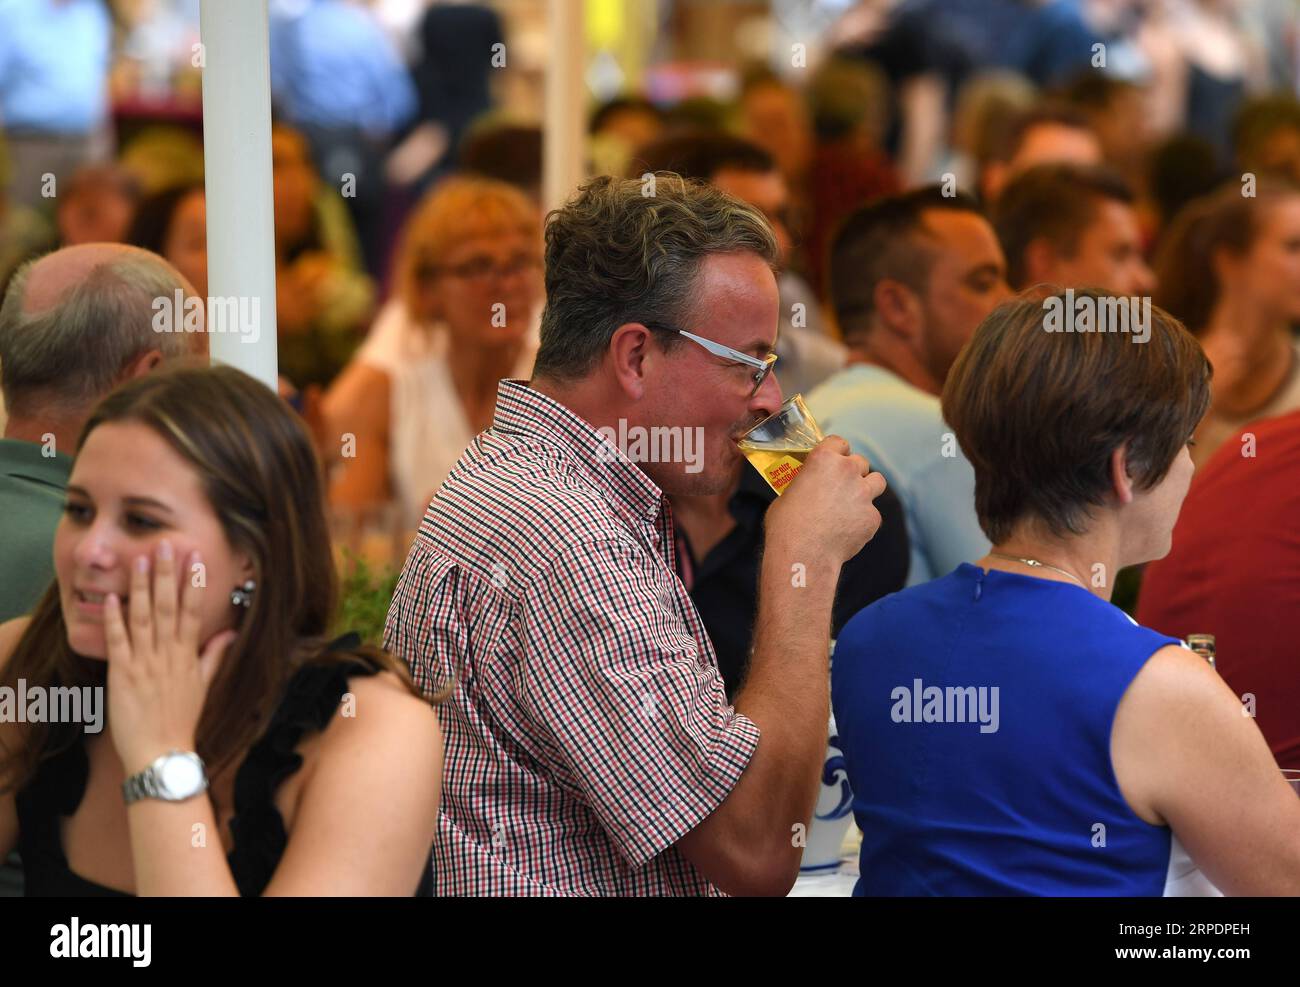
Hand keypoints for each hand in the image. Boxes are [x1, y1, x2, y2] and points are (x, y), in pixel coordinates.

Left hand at [104, 542, 237, 775]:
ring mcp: (145, 663)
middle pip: (167, 607)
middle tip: (165, 546)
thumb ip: (214, 656)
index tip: (194, 559)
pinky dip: (114, 619)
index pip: (192, 612)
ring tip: (139, 561)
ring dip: (141, 587)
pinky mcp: (123, 674)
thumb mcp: (204, 686)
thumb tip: (229, 632)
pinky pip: (118, 641)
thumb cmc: (182, 721)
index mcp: (188, 656)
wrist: (162, 752)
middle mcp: (168, 655)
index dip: (192, 584)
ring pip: (143, 618)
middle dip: (167, 575)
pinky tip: (111, 598)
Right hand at [765, 435, 886, 565]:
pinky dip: (863, 520)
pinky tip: (848, 531)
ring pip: (877, 481)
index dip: (837, 451)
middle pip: (860, 462)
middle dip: (853, 472)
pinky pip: (872, 513)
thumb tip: (808, 490)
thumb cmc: (786, 526)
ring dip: (868, 488)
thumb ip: (805, 483)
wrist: (803, 555)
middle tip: (841, 486)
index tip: (834, 460)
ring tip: (855, 502)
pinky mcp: (872, 517)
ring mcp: (863, 494)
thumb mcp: (787, 493)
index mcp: (823, 459)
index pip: (839, 442)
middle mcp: (847, 470)